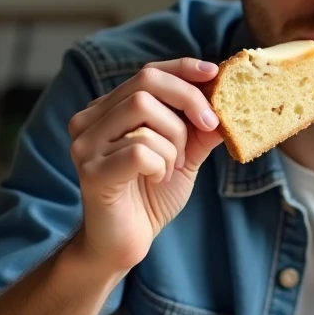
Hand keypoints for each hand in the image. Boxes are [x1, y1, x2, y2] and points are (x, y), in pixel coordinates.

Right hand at [66, 58, 222, 271]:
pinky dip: (160, 164)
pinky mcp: (91, 172)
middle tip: (209, 126)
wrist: (122, 246)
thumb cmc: (149, 198)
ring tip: (173, 165)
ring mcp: (86, 145)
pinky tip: (157, 179)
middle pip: (146, 83)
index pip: (147, 72)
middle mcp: (89, 120)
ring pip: (144, 111)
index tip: (214, 73)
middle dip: (188, 101)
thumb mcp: (182, 156)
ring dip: (174, 139)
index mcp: (107, 110)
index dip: (182, 68)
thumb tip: (227, 101)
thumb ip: (198, 129)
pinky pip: (140, 149)